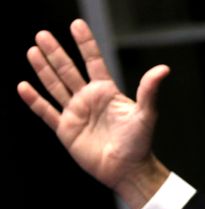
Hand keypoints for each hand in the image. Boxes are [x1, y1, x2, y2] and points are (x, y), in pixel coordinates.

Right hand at [18, 19, 170, 208]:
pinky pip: (47, 112)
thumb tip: (163, 69)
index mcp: (107, 92)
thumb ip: (149, 90)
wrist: (128, 170)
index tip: (76, 24)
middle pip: (68, 70)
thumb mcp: (146, 114)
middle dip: (56, 53)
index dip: (85, 44)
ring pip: (55, 86)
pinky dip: (34, 101)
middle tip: (42, 35)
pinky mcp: (66, 130)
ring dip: (43, 70)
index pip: (93, 62)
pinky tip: (23, 86)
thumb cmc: (140, 143)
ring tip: (33, 51)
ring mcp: (76, 113)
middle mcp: (89, 99)